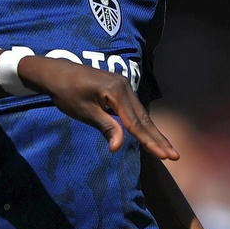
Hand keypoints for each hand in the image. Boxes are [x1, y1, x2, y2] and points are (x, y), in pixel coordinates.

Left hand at [18, 55, 178, 160]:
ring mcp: (123, 85)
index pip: (136, 123)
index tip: (164, 156)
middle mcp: (124, 86)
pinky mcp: (118, 87)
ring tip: (166, 149)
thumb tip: (118, 147)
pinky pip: (134, 108)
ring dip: (153, 132)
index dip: (149, 142)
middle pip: (144, 118)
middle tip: (174, 156)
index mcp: (117, 91)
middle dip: (158, 139)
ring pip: (141, 113)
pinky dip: (142, 123)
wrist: (55, 72)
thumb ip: (105, 127)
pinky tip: (148, 133)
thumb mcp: (84, 112)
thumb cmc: (66, 92)